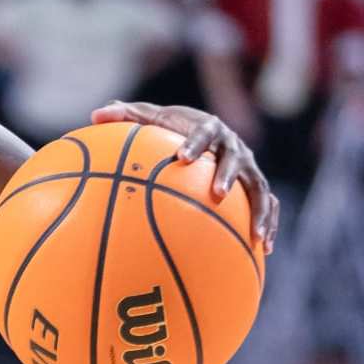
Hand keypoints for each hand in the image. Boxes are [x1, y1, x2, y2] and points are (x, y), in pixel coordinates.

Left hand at [91, 100, 278, 251]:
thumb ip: (125, 116)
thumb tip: (95, 115)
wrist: (205, 131)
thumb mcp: (149, 118)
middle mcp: (233, 146)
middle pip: (235, 159)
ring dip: (258, 209)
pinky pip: (266, 203)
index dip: (195, 143)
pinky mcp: (254, 184)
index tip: (182, 158)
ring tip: (256, 235)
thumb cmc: (171, 127)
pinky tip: (264, 249)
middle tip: (216, 194)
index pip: (204, 132)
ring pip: (258, 186)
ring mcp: (247, 166)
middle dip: (227, 176)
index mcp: (209, 127)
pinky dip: (268, 222)